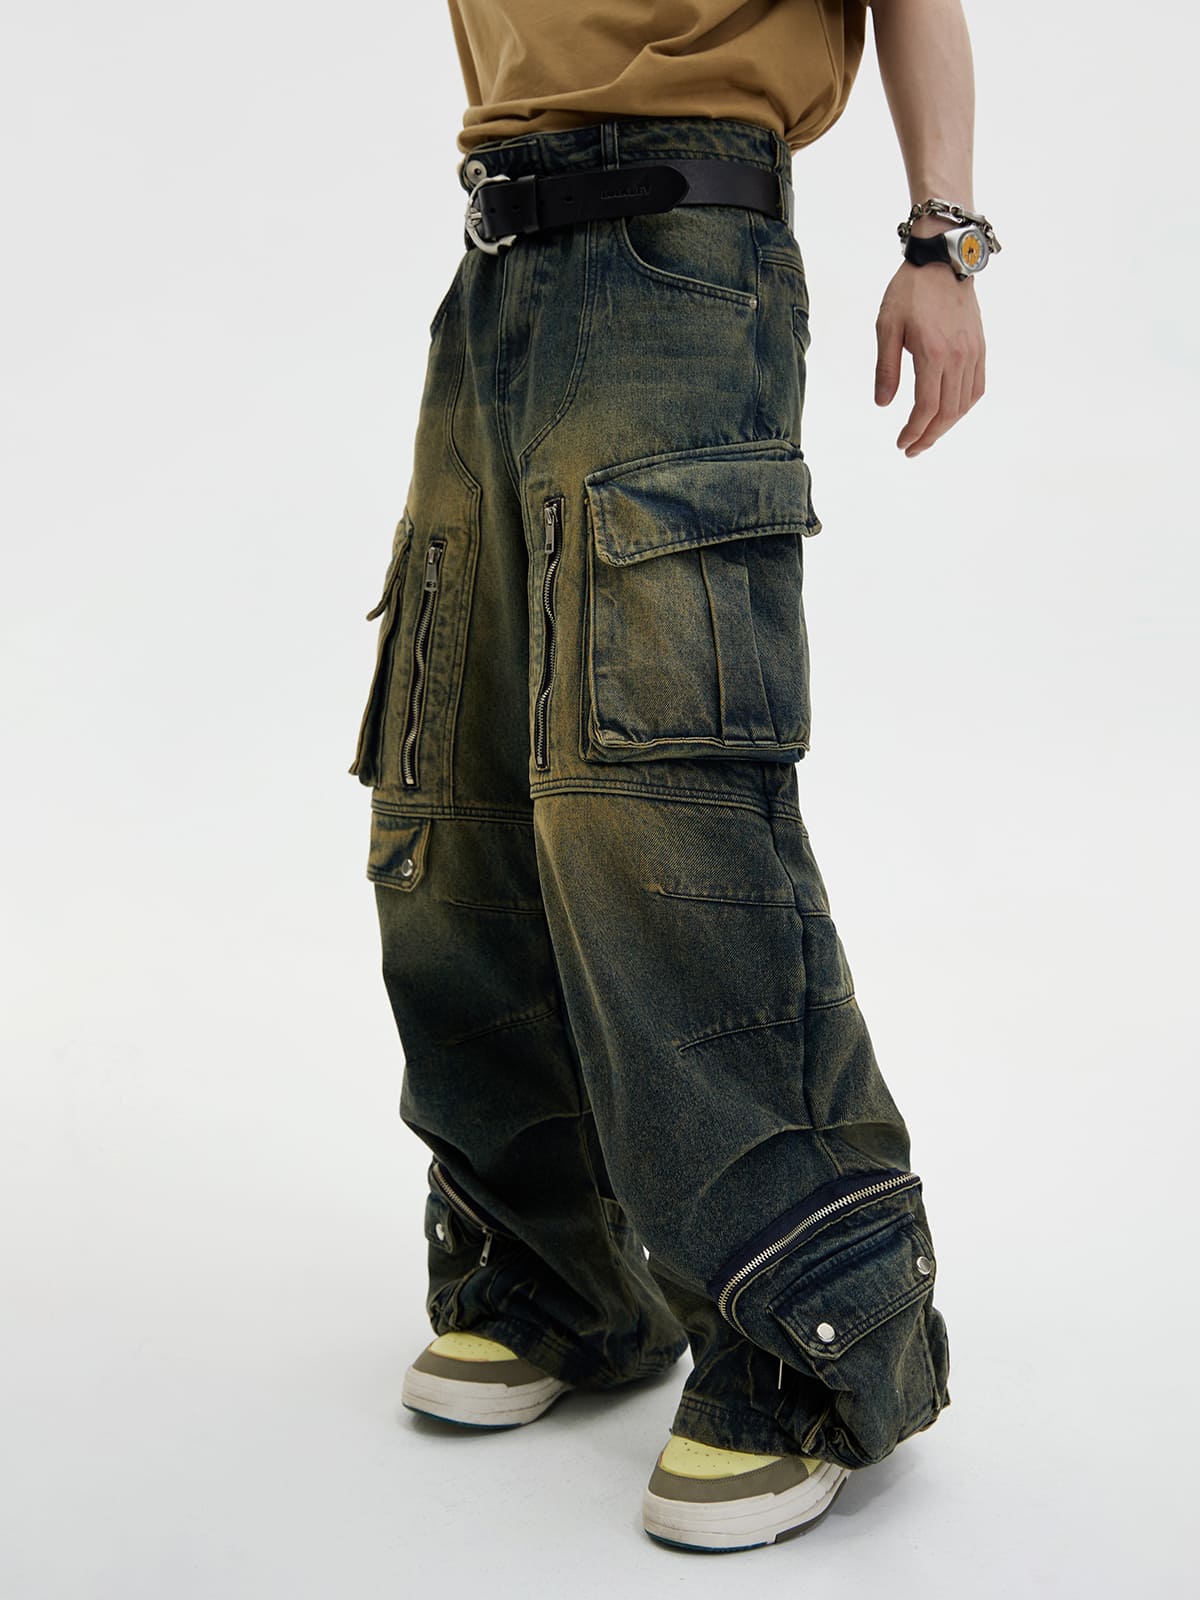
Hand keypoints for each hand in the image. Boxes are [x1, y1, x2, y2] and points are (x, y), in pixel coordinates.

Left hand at [874, 248, 985, 456]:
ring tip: (927, 435)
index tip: (902, 444)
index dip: (914, 431)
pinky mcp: (979, 347)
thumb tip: (883, 404)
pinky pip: (977, 387)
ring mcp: (973, 352)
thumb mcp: (887, 326)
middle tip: (911, 449)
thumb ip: (886, 368)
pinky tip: (950, 413)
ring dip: (946, 426)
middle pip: (947, 412)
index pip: (926, 407)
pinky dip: (964, 407)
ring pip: (964, 404)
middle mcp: (958, 357)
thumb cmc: (910, 290)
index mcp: (933, 353)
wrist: (943, 259)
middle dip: (929, 436)